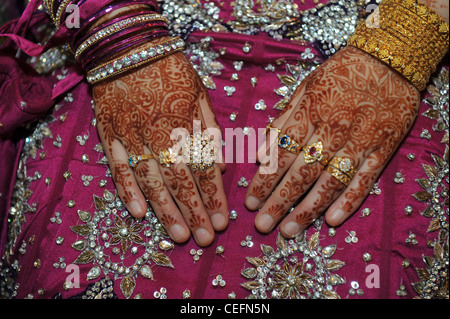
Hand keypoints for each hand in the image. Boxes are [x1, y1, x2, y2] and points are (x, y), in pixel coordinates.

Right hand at [93, 47, 227, 246]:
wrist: (129, 49)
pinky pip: (118, 169)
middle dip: (194, 212)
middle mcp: (160, 135)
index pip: (204, 168)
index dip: (214, 197)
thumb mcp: (200, 94)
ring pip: (151, 181)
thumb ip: (211, 131)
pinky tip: (139, 215)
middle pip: (180, 181)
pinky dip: (127, 192)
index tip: (222, 222)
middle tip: (204, 240)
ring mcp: (132, 138)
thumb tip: (222, 167)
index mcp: (185, 124)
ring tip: (178, 236)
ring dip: (165, 211)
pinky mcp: (109, 137)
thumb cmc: (170, 71)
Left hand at [245, 46, 419, 237]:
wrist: (389, 60)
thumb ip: (283, 120)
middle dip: (278, 202)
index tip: (250, 202)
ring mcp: (359, 142)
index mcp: (309, 112)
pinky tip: (332, 221)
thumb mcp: (305, 87)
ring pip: (329, 182)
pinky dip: (348, 202)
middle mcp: (332, 130)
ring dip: (307, 209)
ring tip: (288, 230)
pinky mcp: (382, 150)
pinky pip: (364, 180)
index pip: (280, 155)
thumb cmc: (340, 73)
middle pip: (301, 174)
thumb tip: (262, 152)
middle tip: (262, 225)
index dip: (264, 181)